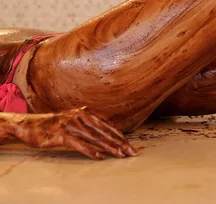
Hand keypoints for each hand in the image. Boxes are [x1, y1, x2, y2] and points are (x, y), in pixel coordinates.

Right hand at [12, 107, 137, 159]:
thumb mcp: (74, 121)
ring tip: (120, 155)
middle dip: (120, 143)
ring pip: (95, 138)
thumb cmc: (53, 125)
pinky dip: (91, 151)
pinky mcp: (62, 134)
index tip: (129, 146)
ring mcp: (72, 124)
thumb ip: (88, 125)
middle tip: (131, 152)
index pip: (107, 126)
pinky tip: (100, 157)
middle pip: (105, 132)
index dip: (120, 137)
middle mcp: (81, 116)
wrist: (30, 125)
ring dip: (109, 147)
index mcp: (86, 113)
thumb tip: (105, 134)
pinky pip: (79, 144)